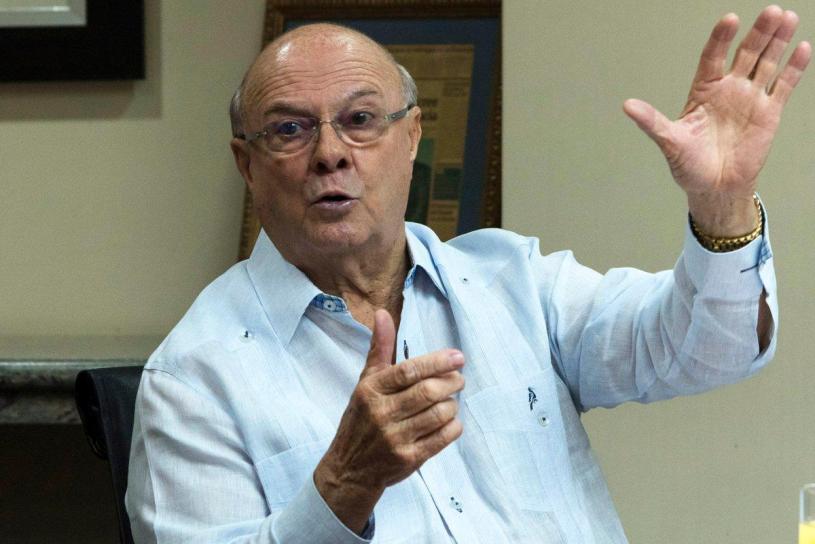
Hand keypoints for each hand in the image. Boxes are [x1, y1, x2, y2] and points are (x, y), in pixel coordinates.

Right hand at [313, 309, 464, 532]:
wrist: (349, 469)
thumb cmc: (361, 419)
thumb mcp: (365, 382)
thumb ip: (379, 349)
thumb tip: (383, 314)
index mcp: (371, 390)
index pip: (410, 371)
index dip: (437, 361)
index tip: (458, 357)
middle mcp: (382, 413)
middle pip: (428, 391)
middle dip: (451, 381)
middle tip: (459, 378)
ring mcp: (396, 438)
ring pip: (439, 413)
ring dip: (452, 403)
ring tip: (450, 399)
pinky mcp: (409, 459)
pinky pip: (443, 437)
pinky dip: (453, 426)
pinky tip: (450, 420)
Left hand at [624, 5, 810, 235]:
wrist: (715, 188)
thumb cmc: (689, 166)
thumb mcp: (669, 142)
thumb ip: (652, 122)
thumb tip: (627, 106)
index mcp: (703, 91)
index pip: (713, 57)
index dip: (721, 39)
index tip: (730, 20)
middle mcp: (728, 89)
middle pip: (745, 53)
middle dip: (757, 33)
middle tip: (771, 11)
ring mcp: (750, 98)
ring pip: (766, 63)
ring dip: (777, 42)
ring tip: (787, 18)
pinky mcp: (769, 112)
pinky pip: (784, 85)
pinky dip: (794, 67)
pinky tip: (802, 48)